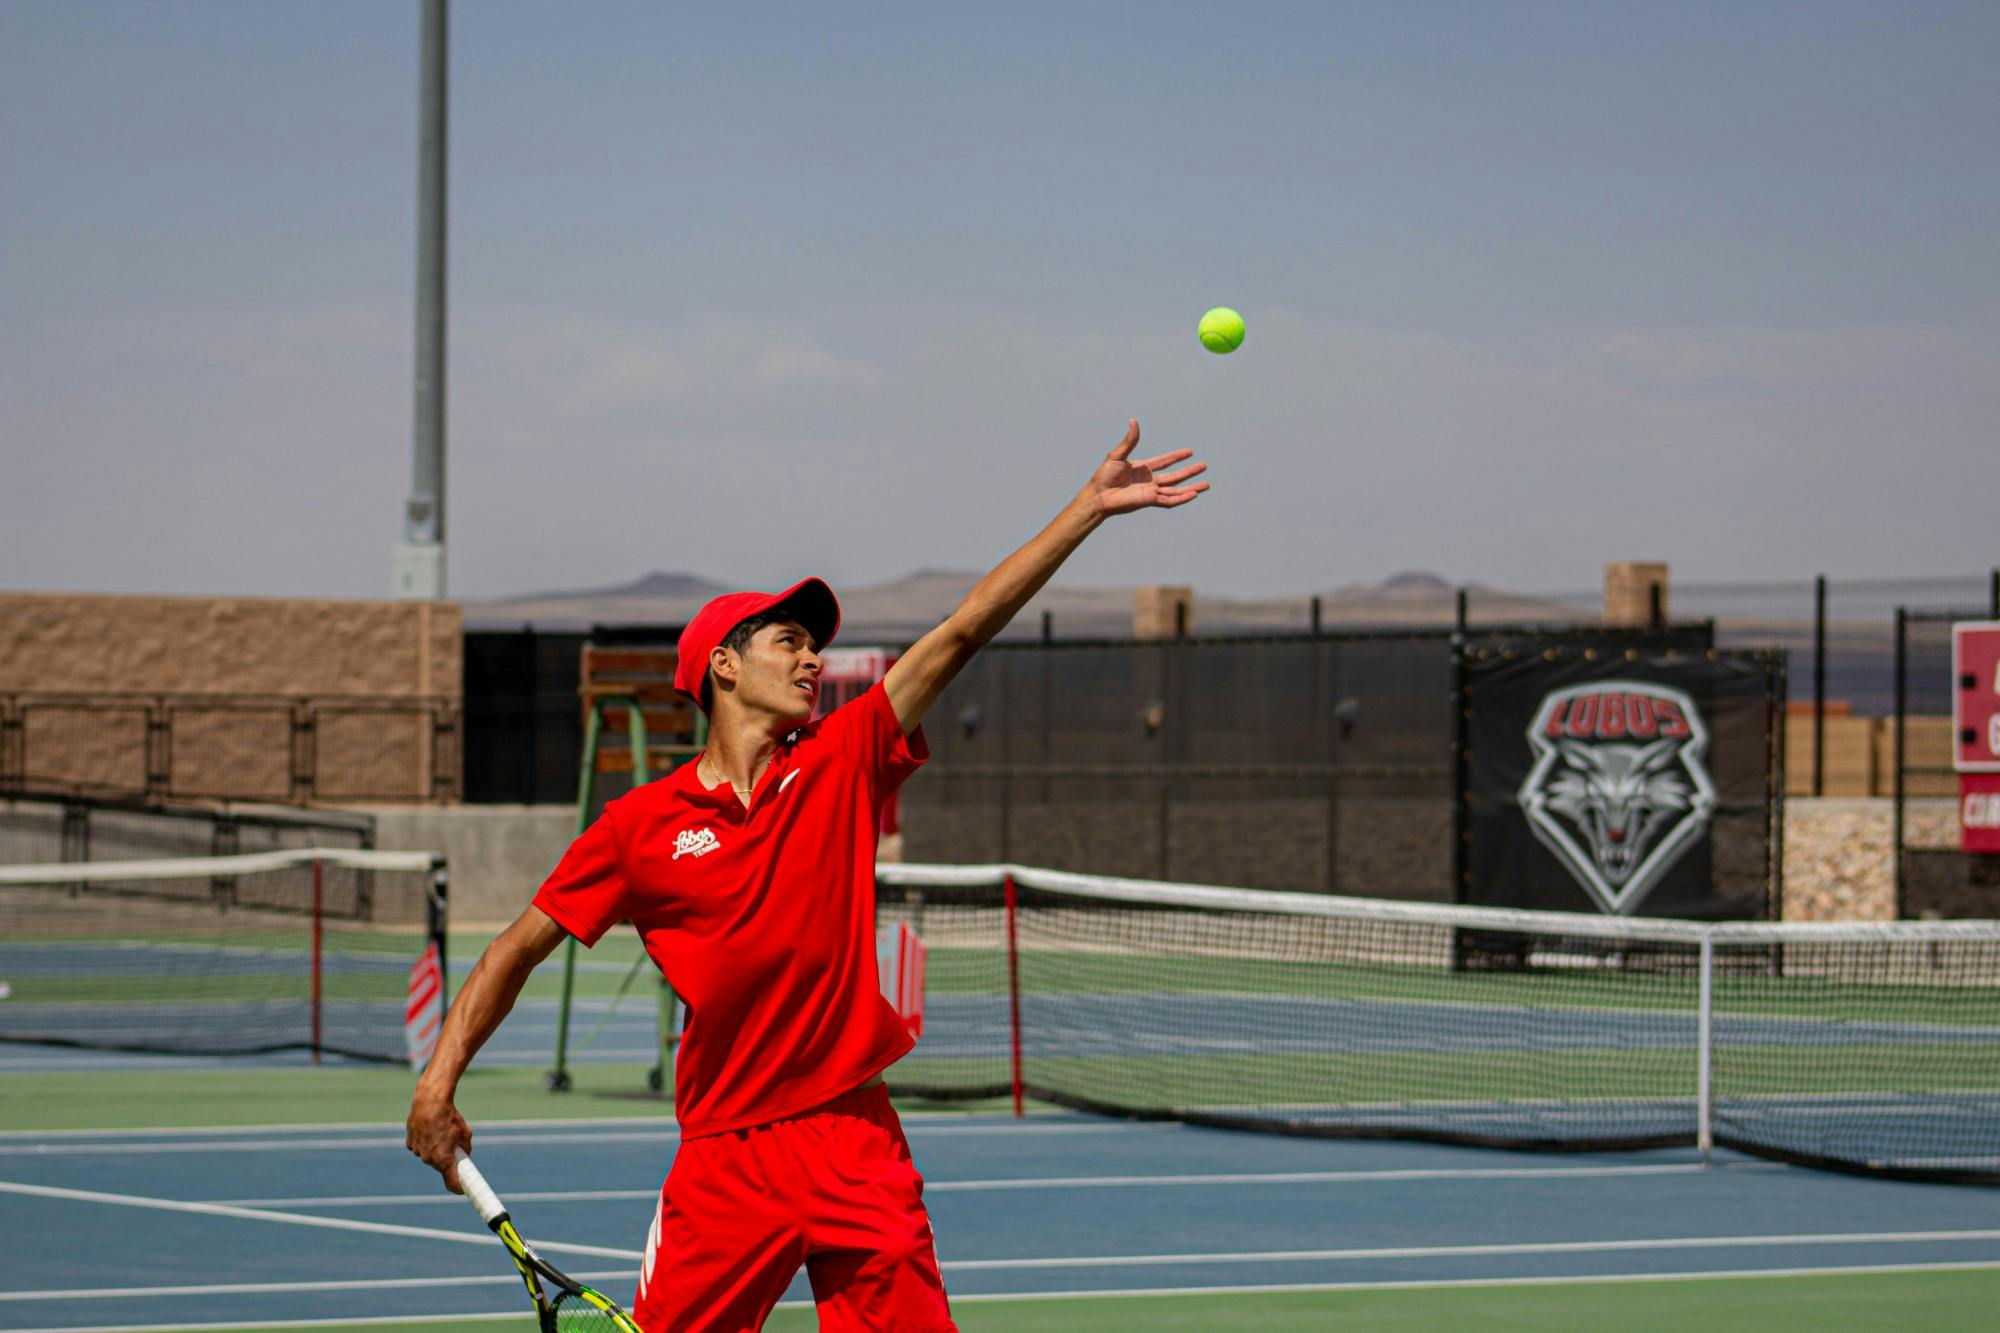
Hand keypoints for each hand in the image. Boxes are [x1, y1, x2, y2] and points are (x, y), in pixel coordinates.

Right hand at [407, 1088, 472, 1191]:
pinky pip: (420, 1148)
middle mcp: (428, 1158)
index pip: (451, 1182)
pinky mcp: (410, 1143)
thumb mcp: (465, 1133)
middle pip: (440, 1167)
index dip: (458, 1187)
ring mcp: (417, 1151)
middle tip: (453, 1150)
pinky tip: (429, 1131)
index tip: (463, 1189)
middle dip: (447, 1162)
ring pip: (429, 1157)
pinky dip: (425, 1144)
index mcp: (444, 1158)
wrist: (430, 1101)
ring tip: (440, 1134)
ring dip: (435, 1151)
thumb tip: (464, 1156)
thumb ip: (465, 1149)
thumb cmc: (450, 1116)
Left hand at [1087, 419, 1208, 516]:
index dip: (1177, 457)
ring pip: (1176, 489)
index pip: (1165, 461)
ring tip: (1206, 485)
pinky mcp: (1149, 501)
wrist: (1098, 495)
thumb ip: (1130, 440)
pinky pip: (1169, 500)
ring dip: (1191, 487)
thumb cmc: (1104, 476)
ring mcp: (1151, 491)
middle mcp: (1149, 480)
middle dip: (1190, 471)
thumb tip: (1133, 421)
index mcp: (1143, 468)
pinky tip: (1194, 494)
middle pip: (1175, 476)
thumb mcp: (1117, 454)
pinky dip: (1182, 498)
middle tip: (1204, 466)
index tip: (1189, 452)